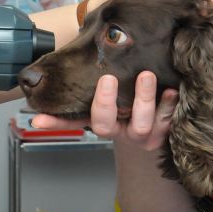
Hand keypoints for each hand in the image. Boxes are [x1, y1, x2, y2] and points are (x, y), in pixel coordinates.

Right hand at [32, 72, 177, 151]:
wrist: (156, 128)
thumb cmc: (127, 104)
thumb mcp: (101, 96)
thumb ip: (78, 91)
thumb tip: (42, 85)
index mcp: (97, 119)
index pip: (71, 121)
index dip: (55, 122)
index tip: (41, 118)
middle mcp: (116, 129)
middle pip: (103, 124)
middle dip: (104, 103)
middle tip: (107, 79)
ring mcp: (138, 134)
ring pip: (139, 124)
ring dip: (143, 100)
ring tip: (146, 77)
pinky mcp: (161, 135)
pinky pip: (166, 124)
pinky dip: (168, 108)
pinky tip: (171, 90)